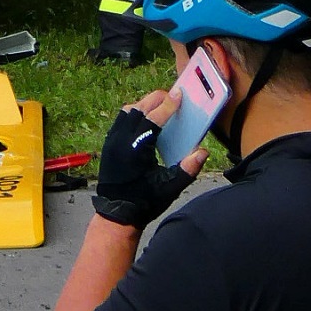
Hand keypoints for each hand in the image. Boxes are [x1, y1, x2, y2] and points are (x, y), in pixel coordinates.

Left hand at [91, 93, 204, 229]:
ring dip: (145, 105)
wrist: (116, 215)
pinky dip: (134, 113)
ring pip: (128, 111)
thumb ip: (187, 169)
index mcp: (136, 149)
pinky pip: (121, 119)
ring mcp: (112, 139)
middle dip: (157, 100)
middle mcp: (121, 139)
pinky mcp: (108, 142)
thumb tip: (203, 152)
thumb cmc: (144, 202)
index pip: (153, 118)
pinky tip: (146, 119)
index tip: (179, 94)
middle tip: (173, 97)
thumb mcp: (169, 189)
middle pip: (140, 108)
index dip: (168, 105)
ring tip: (161, 106)